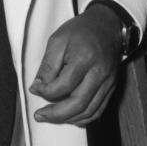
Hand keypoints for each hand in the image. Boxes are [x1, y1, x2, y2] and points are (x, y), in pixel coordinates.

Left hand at [28, 3, 122, 125]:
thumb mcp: (58, 41)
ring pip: (89, 111)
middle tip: (40, 115)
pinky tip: (70, 116)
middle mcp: (99, 73)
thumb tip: (38, 87)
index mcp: (84, 58)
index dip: (46, 92)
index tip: (36, 89)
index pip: (63, 86)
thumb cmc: (81, 31)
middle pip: (78, 104)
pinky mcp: (111, 87)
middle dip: (55, 114)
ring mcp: (107, 82)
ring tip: (52, 117)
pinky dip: (83, 118)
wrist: (107, 26)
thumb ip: (47, 66)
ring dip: (68, 119)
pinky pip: (98, 110)